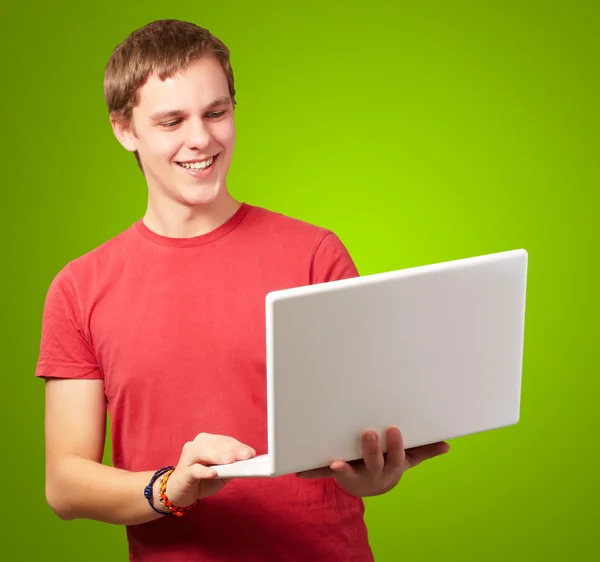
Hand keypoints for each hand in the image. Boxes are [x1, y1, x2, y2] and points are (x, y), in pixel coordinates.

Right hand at [156, 433, 255, 508]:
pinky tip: (213, 473)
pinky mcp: (183, 472)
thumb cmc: (201, 480)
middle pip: (216, 444)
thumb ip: (231, 468)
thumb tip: (246, 465)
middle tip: (246, 455)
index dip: (239, 446)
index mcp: (208, 442)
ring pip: (204, 452)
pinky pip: (194, 470)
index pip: (226, 441)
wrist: (177, 492)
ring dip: (218, 456)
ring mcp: (188, 457)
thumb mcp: (220, 474)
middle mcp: (197, 445)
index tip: (251, 453)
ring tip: (230, 460)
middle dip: (232, 450)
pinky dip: (204, 471)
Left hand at [296, 426, 448, 496]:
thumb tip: (447, 445)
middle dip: (371, 450)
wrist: (370, 484)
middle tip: (368, 433)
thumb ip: (424, 450)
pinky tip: (299, 471)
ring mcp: (354, 474)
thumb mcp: (408, 458)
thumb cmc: (389, 462)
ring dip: (343, 467)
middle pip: (373, 463)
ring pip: (350, 471)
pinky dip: (313, 471)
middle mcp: (373, 472)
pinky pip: (324, 473)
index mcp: (391, 466)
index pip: (396, 456)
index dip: (395, 445)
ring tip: (337, 462)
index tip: (393, 429)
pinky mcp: (337, 473)